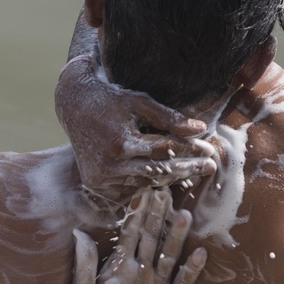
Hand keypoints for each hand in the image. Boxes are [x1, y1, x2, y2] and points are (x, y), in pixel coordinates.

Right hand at [56, 53, 219, 203]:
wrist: (72, 105)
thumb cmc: (111, 99)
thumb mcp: (140, 102)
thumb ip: (169, 117)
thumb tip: (199, 129)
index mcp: (121, 142)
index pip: (164, 149)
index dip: (189, 150)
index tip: (209, 150)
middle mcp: (109, 163)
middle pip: (158, 170)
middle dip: (187, 168)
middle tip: (210, 166)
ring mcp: (101, 176)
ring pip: (145, 181)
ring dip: (171, 176)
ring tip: (194, 169)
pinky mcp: (96, 182)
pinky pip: (130, 184)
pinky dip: (148, 179)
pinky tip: (168, 173)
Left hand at [66, 187, 208, 283]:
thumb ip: (84, 267)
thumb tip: (78, 233)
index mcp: (120, 268)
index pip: (131, 234)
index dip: (137, 214)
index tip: (145, 192)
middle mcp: (141, 272)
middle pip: (153, 238)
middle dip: (159, 216)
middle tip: (166, 192)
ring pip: (170, 255)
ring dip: (177, 236)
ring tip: (185, 215)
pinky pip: (183, 283)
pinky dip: (191, 269)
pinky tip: (200, 253)